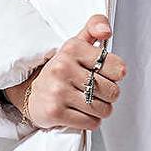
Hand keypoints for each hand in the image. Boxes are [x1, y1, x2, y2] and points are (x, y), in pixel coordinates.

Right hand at [4, 14, 127, 130]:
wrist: (33, 93)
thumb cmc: (62, 70)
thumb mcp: (76, 44)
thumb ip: (94, 27)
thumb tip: (106, 30)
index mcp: (73, 48)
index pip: (118, 67)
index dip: (115, 75)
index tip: (104, 75)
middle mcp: (63, 67)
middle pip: (112, 91)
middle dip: (109, 96)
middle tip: (96, 92)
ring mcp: (58, 90)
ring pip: (103, 109)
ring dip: (101, 110)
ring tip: (89, 103)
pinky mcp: (55, 111)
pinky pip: (91, 122)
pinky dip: (91, 121)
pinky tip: (81, 113)